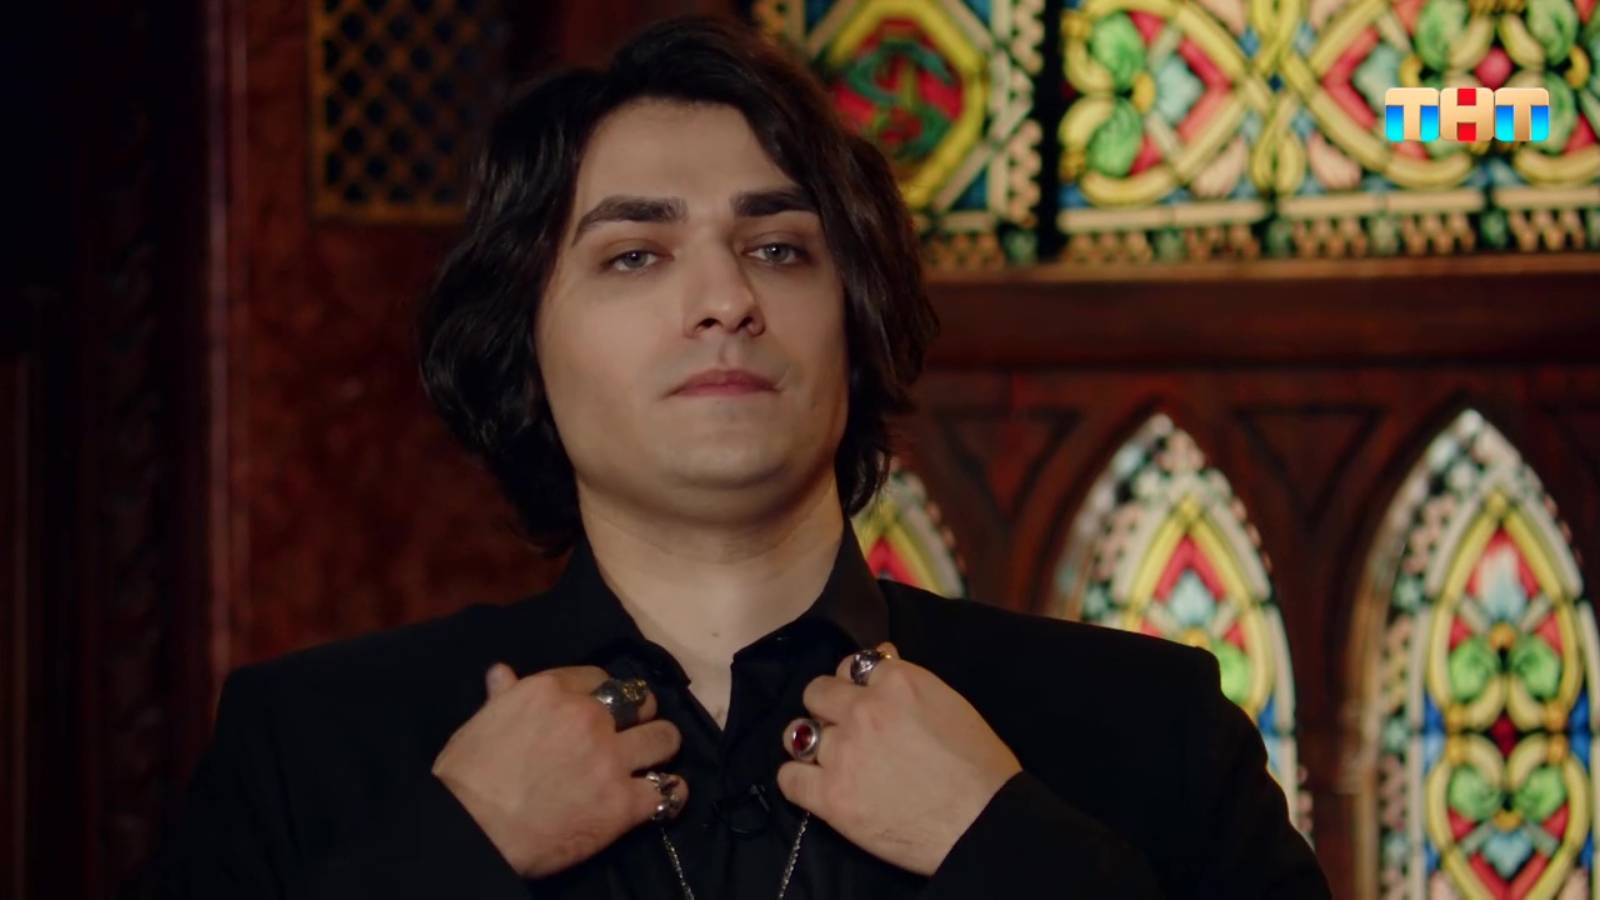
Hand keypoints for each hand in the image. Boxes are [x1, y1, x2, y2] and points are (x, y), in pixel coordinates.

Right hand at [432, 663, 686, 877]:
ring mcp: (611, 759)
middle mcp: (590, 717)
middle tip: (633, 733)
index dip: (604, 695)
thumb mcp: (481, 723)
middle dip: (641, 716)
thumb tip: (503, 673)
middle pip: (641, 704)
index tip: (604, 709)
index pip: (599, 678)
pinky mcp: (623, 803)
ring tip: (655, 760)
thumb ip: (503, 696)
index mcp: (552, 691)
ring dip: (662, 748)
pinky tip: (664, 796)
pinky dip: (670, 794)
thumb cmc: (467, 776)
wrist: (471, 830)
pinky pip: (667, 791)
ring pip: (664, 739)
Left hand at [775, 642, 1021, 876]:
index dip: (855, 684)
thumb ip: (908, 682)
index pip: (853, 666)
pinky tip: (814, 786)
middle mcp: (862, 710)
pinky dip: (797, 780)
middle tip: (844, 729)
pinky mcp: (830, 796)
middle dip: (828, 706)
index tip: (862, 699)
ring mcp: (842, 753)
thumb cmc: (980, 765)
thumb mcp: (950, 704)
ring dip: (811, 742)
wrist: (984, 822)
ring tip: (827, 758)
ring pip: (798, 733)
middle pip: (817, 691)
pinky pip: (788, 778)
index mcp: (896, 682)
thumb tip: (880, 659)